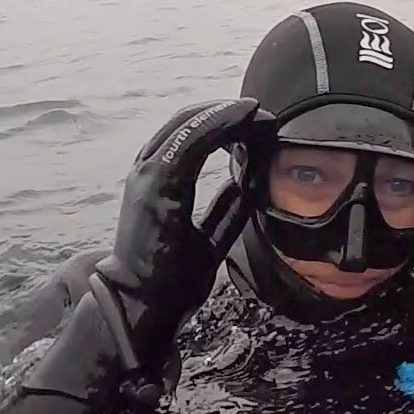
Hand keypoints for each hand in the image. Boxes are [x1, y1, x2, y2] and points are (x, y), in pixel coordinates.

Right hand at [89, 98, 265, 399]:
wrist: (146, 301)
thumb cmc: (172, 277)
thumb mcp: (210, 237)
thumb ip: (225, 210)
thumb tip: (245, 184)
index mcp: (158, 182)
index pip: (191, 137)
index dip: (225, 124)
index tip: (260, 125)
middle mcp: (148, 170)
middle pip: (190, 124)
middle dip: (230, 114)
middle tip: (267, 116)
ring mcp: (149, 174)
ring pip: (190, 125)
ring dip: (229, 114)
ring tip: (260, 112)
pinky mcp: (156, 183)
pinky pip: (190, 140)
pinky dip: (219, 123)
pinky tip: (244, 117)